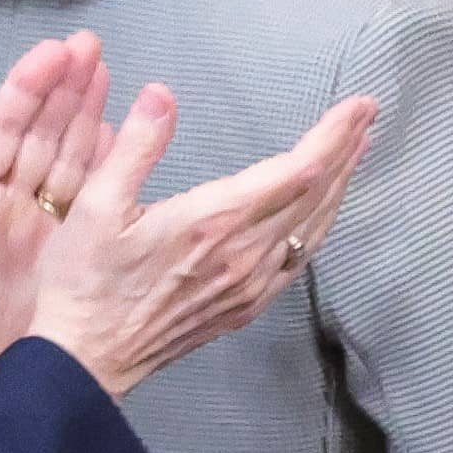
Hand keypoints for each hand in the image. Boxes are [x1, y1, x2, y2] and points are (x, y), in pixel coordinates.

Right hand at [24, 83, 372, 397]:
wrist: (87, 357)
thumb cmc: (84, 280)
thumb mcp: (95, 206)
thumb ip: (135, 147)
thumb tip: (162, 95)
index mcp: (214, 222)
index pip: (295, 171)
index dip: (332, 135)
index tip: (357, 106)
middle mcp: (245, 254)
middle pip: (315, 196)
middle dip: (346, 150)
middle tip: (368, 114)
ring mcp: (252, 284)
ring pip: (313, 228)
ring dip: (340, 186)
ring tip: (357, 151)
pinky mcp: (248, 305)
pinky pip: (300, 259)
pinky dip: (321, 225)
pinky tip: (324, 210)